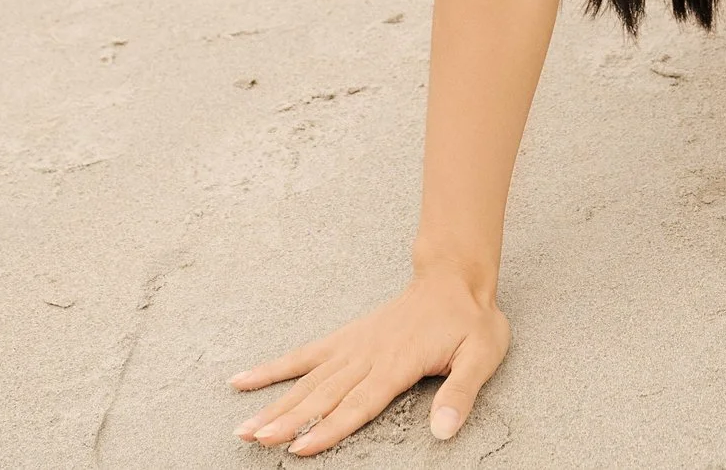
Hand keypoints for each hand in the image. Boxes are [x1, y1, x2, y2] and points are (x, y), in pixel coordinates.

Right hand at [230, 271, 509, 455]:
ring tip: (244, 427)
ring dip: (275, 404)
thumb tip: (444, 430)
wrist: (454, 278)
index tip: (299, 447)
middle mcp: (368, 355)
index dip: (328, 428)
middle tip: (256, 440)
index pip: (359, 403)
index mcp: (398, 363)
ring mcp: (352, 346)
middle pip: (323, 395)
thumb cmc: (470, 321)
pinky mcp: (345, 339)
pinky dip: (272, 368)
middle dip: (288, 420)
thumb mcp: (482, 354)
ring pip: (307, 380)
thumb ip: (461, 393)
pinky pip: (304, 355)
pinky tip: (243, 380)